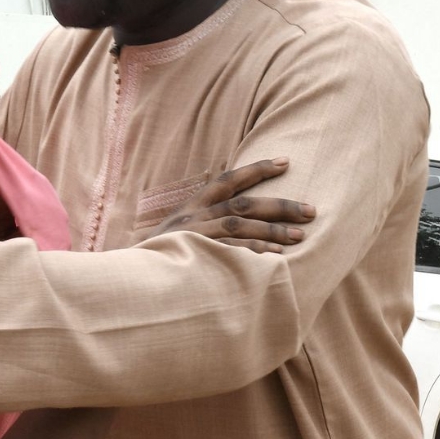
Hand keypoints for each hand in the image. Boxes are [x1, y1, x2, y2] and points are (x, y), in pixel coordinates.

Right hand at [146, 157, 315, 250]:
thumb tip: (234, 224)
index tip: (286, 162)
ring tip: (302, 235)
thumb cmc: (156, 258)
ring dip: (274, 229)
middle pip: (244, 203)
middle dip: (280, 205)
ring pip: (241, 224)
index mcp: (191, 207)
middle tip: (311, 210)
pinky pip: (231, 250)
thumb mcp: (177, 234)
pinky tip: (276, 256)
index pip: (228, 180)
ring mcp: (195, 235)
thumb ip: (203, 225)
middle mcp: (194, 216)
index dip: (257, 169)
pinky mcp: (195, 255)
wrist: (128, 277)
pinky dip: (255, 251)